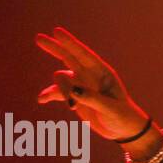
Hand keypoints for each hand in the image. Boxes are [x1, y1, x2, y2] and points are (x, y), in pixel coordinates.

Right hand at [34, 27, 152, 142]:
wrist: (123, 130)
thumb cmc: (123, 117)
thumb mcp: (111, 110)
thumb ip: (93, 99)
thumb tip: (73, 90)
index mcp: (103, 73)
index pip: (84, 55)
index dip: (70, 43)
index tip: (57, 32)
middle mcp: (90, 76)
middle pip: (69, 58)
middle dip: (55, 48)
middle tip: (38, 38)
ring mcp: (81, 85)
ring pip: (62, 79)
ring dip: (61, 90)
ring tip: (72, 106)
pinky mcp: (75, 97)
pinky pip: (58, 93)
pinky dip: (49, 95)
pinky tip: (41, 99)